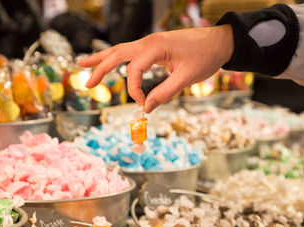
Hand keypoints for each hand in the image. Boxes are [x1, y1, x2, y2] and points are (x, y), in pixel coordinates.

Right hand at [79, 25, 233, 112]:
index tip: (142, 104)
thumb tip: (146, 108)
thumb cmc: (205, 57)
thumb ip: (165, 92)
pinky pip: (130, 53)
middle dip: (100, 68)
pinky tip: (109, 63)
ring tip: (84, 67)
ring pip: (120, 50)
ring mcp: (150, 43)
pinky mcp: (154, 48)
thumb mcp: (187, 77)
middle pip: (117, 54)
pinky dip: (116, 58)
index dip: (134, 90)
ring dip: (103, 60)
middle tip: (87, 84)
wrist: (219, 42)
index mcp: (155, 46)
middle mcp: (148, 42)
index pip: (134, 70)